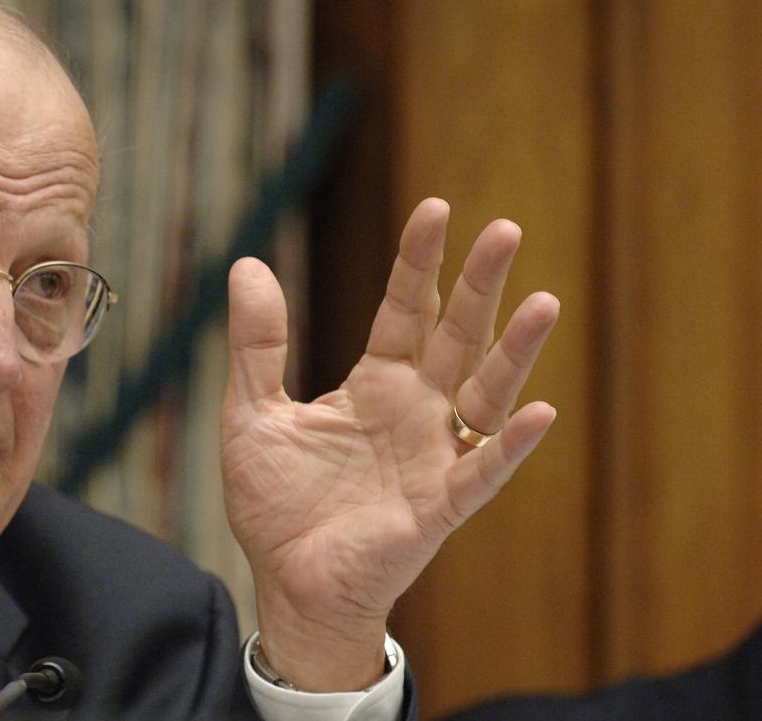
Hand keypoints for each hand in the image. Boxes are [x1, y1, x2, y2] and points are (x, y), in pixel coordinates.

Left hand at [221, 198, 558, 690]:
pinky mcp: (437, 508)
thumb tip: (248, 263)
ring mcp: (433, 457)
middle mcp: (415, 411)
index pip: (404, 310)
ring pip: (484, 394)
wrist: (286, 584)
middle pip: (455, 337)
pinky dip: (508, 446)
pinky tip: (536, 412)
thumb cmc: (277, 504)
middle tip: (506, 229)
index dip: (419, 262)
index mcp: (375, 385)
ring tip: (544, 303)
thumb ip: (257, 343)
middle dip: (479, 286)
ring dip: (514, 353)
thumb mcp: (252, 412)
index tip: (436, 207)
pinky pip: (481, 473)